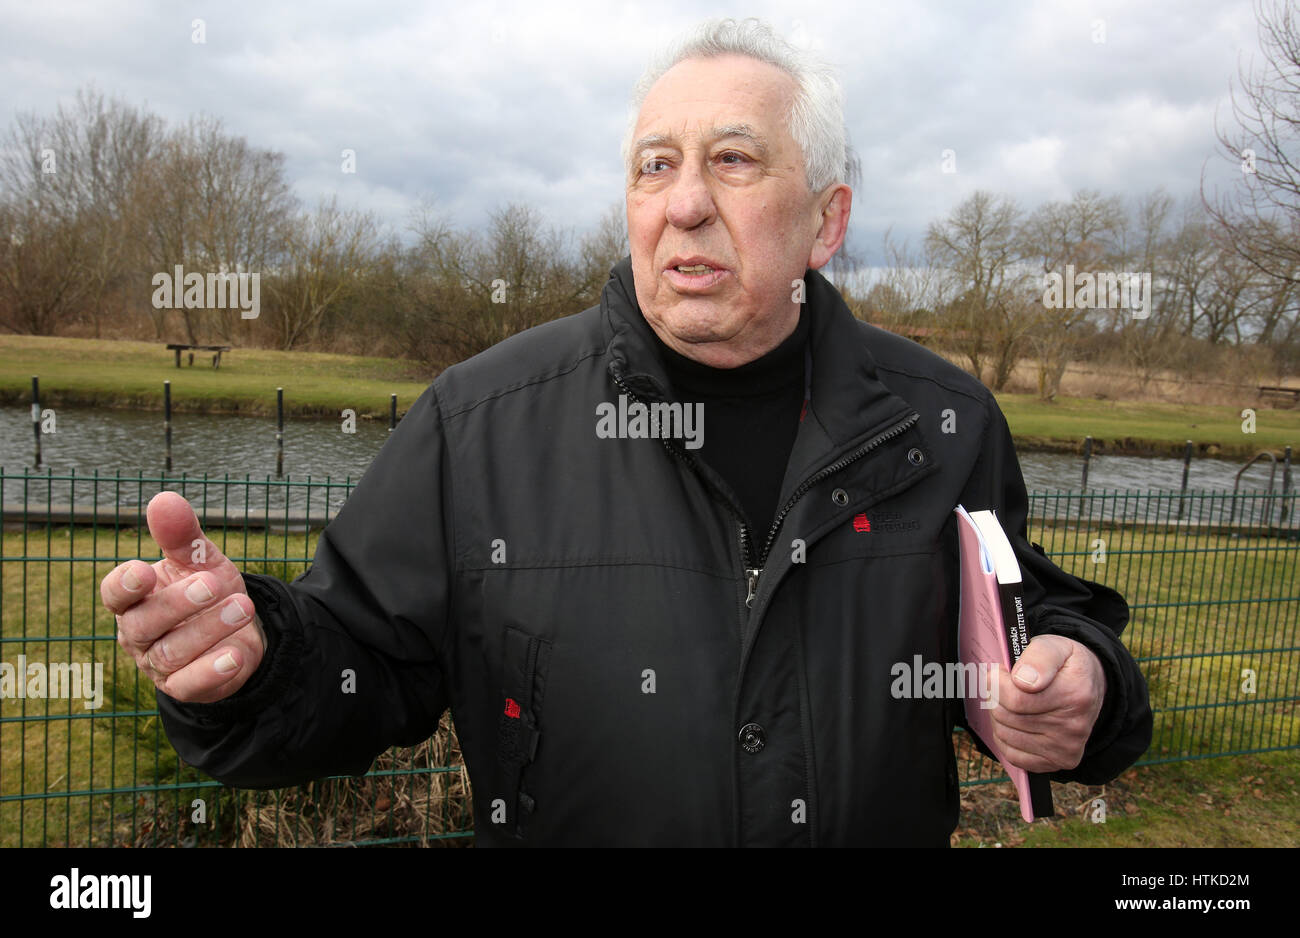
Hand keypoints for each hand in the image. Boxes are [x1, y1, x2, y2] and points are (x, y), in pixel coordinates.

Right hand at [100, 491, 265, 702]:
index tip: (144, 572)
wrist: (240, 631)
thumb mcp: (201, 560)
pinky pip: (190, 683)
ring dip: (209, 629)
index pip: (115, 593)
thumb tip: (164, 499)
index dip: (124, 585)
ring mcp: (158, 663)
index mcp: (136, 598)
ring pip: (172, 652)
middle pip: (143, 623)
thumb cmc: (208, 591)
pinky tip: (236, 655)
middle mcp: (139, 632)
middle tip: (214, 584)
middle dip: (179, 603)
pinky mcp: (183, 686)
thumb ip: (182, 536)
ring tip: (243, 606)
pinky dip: (212, 670)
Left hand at [990, 635, 1105, 772]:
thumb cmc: (1065, 665)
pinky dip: (1006, 737)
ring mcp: (1067, 748)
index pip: (1015, 699)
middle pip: (1006, 717)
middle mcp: (1074, 727)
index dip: (997, 682)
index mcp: (1075, 695)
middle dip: (996, 697)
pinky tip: (1015, 722)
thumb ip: (1039, 656)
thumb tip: (1022, 680)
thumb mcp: (1055, 646)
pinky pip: (1013, 755)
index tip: (1001, 672)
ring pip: (1005, 735)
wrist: (1090, 685)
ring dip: (999, 716)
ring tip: (1011, 702)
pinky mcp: (1058, 762)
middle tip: (1005, 685)